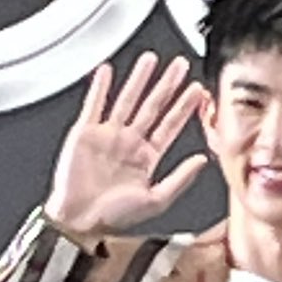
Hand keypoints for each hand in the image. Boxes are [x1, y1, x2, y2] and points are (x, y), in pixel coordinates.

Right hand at [45, 53, 207, 235]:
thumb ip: (180, 179)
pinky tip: (107, 71)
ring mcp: (108, 135)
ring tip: (150, 60)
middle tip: (180, 65)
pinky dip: (100, 88)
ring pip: (126, 100)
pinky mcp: (85, 133)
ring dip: (138, 80)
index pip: (170, 125)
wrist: (79, 220)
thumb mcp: (156, 200)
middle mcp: (129, 143)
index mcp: (147, 158)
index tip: (198, 90)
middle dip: (167, 85)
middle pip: (152, 107)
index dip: (184, 107)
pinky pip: (94, 105)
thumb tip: (202, 161)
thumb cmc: (113, 217)